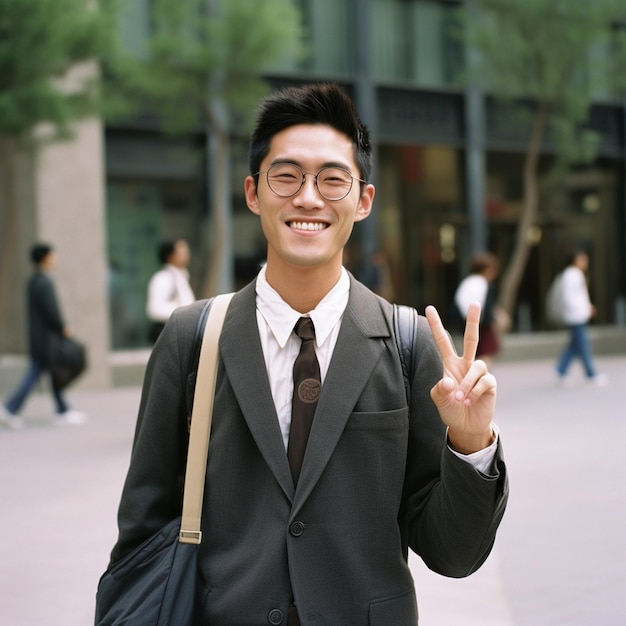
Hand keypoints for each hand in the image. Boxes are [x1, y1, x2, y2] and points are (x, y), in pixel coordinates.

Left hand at [425, 302, 496, 453]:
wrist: (466, 426)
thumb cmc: (450, 410)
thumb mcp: (438, 400)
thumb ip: (439, 391)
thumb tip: (449, 382)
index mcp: (449, 364)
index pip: (442, 341)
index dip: (435, 325)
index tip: (428, 308)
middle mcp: (465, 364)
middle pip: (471, 339)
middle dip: (473, 321)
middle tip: (475, 303)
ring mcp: (479, 373)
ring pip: (476, 366)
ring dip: (467, 384)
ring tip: (461, 399)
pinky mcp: (490, 383)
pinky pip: (484, 382)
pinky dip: (474, 393)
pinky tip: (470, 401)